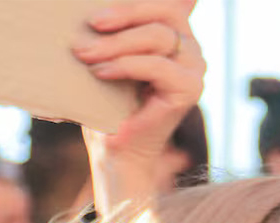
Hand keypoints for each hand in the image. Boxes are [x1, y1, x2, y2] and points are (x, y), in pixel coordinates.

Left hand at [72, 0, 204, 210]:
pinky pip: (160, 66)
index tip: (97, 9)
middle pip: (164, 11)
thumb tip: (94, 11)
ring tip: (84, 55)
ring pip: (159, 37)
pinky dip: (127, 65)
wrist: (113, 151)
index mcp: (173, 32)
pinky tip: (100, 72)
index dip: (133, 1)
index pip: (162, 1)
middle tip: (91, 23)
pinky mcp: (191, 89)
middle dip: (125, 13)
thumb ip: (109, 32)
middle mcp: (190, 45)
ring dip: (117, 43)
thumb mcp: (103, 60)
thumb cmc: (103, 104)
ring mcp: (195, 66)